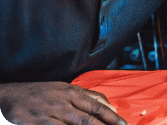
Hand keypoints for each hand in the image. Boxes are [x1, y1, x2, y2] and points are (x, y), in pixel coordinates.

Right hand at [0, 81, 127, 124]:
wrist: (10, 94)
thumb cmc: (41, 93)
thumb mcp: (65, 88)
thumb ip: (88, 96)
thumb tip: (111, 106)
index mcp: (71, 91)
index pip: (97, 105)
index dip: (112, 116)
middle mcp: (62, 102)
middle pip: (89, 117)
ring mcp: (49, 114)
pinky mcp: (37, 123)